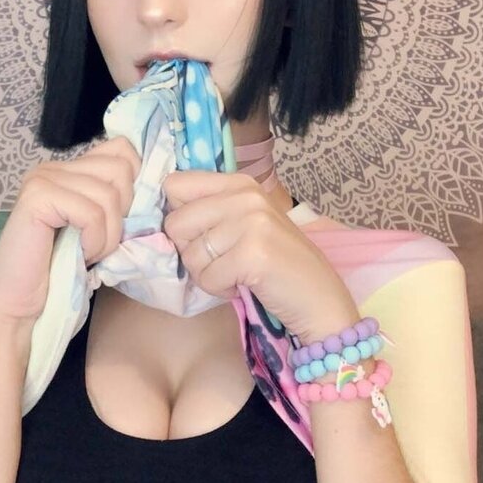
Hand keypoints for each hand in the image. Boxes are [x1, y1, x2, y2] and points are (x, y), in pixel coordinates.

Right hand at [0, 136, 141, 329]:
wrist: (21, 305)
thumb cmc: (62, 271)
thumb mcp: (100, 229)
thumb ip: (117, 201)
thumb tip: (155, 182)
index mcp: (70, 169)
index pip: (122, 149)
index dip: (135, 185)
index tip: (122, 220)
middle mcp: (54, 167)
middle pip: (121, 169)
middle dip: (122, 214)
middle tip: (100, 241)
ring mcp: (43, 179)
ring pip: (109, 195)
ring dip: (108, 235)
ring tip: (89, 252)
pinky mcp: (37, 198)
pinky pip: (91, 213)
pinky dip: (94, 241)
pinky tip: (80, 254)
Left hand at [162, 170, 360, 342]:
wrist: (319, 299)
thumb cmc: (277, 264)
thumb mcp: (244, 224)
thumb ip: (210, 210)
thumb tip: (162, 215)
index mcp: (240, 182)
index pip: (174, 185)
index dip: (178, 216)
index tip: (200, 235)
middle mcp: (246, 195)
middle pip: (175, 222)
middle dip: (191, 252)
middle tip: (223, 261)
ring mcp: (252, 222)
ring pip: (189, 253)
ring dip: (207, 274)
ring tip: (236, 273)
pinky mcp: (253, 254)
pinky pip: (206, 277)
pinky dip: (219, 290)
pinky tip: (243, 285)